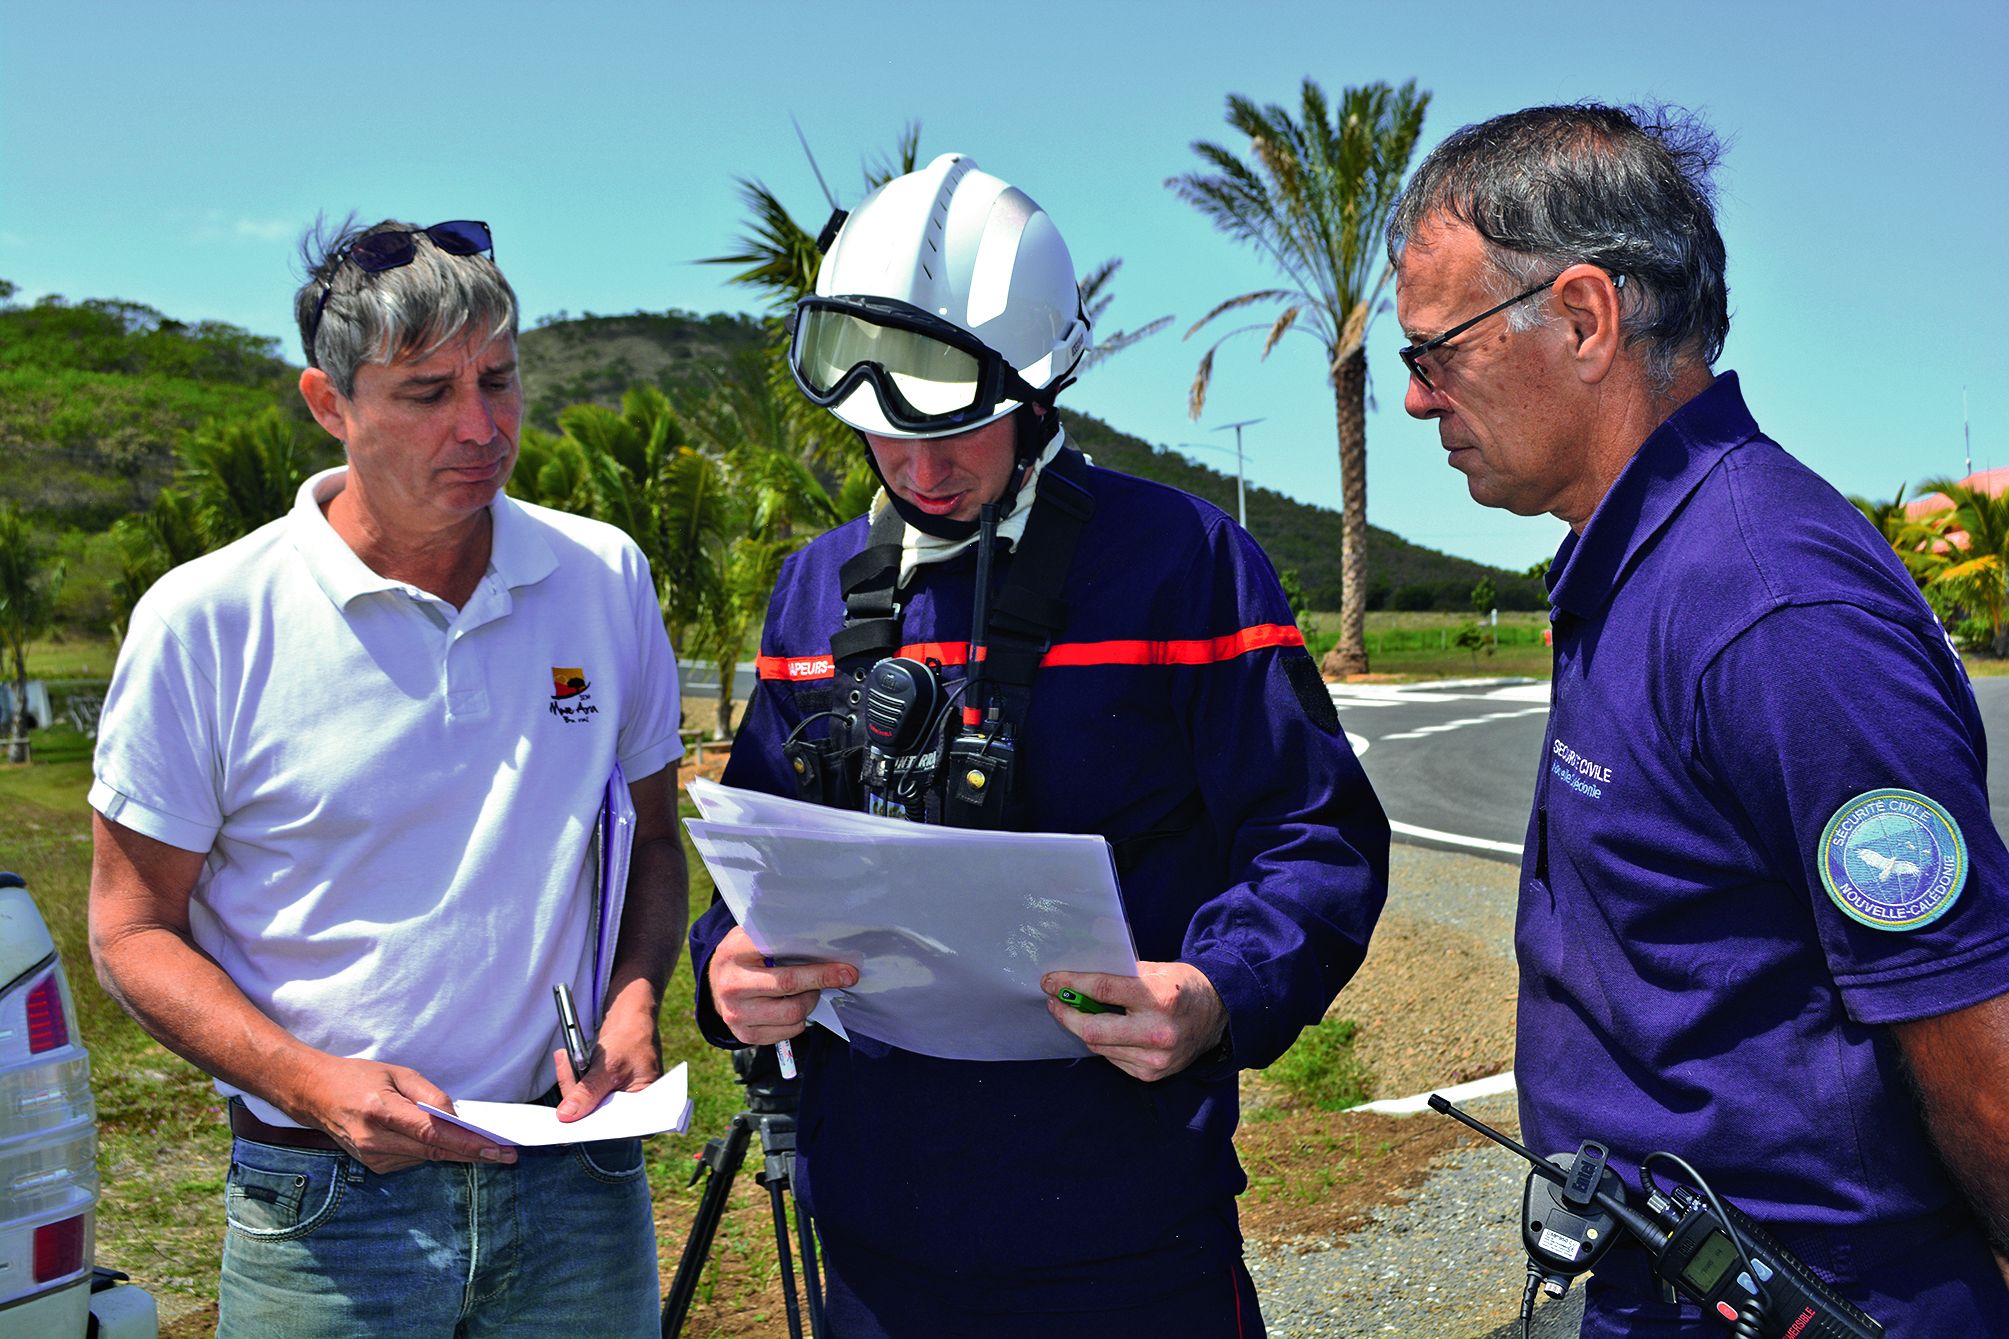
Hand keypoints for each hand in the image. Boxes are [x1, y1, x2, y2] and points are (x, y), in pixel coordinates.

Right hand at [289, 1057, 516, 1173]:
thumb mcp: (397, 1073)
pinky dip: (431, 1150)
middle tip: (506, 1155)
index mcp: (381, 1111)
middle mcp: (375, 1139)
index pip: (433, 1134)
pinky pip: (413, 1159)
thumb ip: (430, 1094)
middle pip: (435, 1152)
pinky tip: (444, 1141)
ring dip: (455, 1152)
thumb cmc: (356, 1078)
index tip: (496, 1149)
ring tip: (485, 1145)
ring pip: (426, 1158)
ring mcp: (372, 1156)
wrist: (314, 1094)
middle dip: (473, 1154)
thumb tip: (457, 1115)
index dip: (467, 1144)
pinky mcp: (373, 1165)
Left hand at [555, 988, 662, 1121]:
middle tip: (563, 1072)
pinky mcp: (601, 1096)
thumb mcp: (610, 1066)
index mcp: (646, 1115)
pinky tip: (567, 1060)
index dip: (591, 1129)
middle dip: (575, 1101)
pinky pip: (580, 1097)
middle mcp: (630, 1115)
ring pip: (583, 1109)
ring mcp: (613, 1106)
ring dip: (571, 1083)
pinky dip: (572, 1079)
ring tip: (566, 1056)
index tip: (567, 1121)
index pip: (616, 1132)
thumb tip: (566, 1116)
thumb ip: (588, 1091)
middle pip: (595, 1122)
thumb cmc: (632, 1040)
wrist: (631, 1021)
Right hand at [708, 926, 856, 1045]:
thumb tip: (828, 947)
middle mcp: (733, 985)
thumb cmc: (745, 956)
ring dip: (810, 1001)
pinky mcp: (745, 1034)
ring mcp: (737, 1013)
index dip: (818, 966)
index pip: (781, 957)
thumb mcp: (752, 936)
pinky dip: (800, 1019)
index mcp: (735, 952)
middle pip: (790, 987)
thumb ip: (779, 937)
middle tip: (845, 977)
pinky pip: (789, 1031)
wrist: (715, 984)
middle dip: (822, 981)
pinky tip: (794, 1005)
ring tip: (810, 990)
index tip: (846, 967)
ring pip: (793, 1013)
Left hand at [1043, 961, 1227, 1082]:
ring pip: (1099, 1046)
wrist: (1218, 1014)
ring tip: (1079, 1013)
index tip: (1051, 981)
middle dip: (1067, 1015)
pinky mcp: (1151, 1074)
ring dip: (1083, 1029)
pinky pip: (1113, 1058)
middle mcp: (1157, 1032)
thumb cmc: (1183, 986)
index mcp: (1159, 998)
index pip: (1103, 990)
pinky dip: (1104, 1042)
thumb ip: (1120, 976)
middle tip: (1055, 1002)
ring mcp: (1155, 1059)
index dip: (1072, 985)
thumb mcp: (1156, 969)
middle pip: (1094, 1029)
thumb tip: (1078, 980)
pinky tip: (1106, 1030)